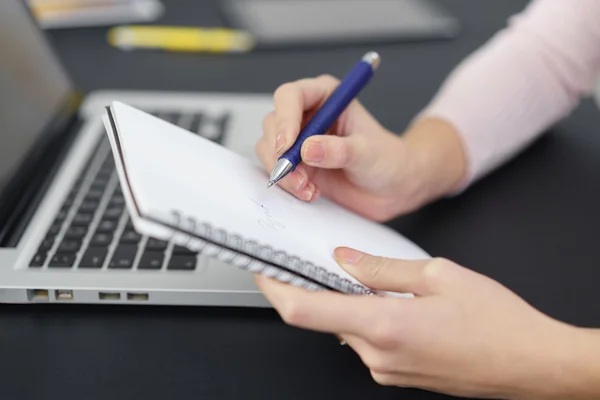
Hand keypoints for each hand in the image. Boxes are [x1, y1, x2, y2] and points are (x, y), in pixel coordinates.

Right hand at [255, 75, 467, 220]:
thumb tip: (308, 149)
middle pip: (273, 123)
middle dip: (281, 153)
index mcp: (327, 96)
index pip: (291, 96)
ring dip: (284, 172)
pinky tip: (310, 193)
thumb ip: (340, 150)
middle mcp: (308, 114)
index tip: (288, 145)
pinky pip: (276, 170)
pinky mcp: (296, 164)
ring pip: (269, 148)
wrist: (393, 188)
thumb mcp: (369, 153)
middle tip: (298, 175)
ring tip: (308, 188)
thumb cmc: (388, 160)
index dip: (284, 119)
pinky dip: (287, 184)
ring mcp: (299, 140)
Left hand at [255, 249, 594, 398]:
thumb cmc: (496, 322)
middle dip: (322, 287)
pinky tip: (399, 304)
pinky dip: (369, 317)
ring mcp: (386, 369)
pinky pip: (367, 340)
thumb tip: (345, 258)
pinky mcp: (396, 374)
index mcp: (384, 324)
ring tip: (386, 283)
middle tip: (335, 261)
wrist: (530, 363)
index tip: (263, 269)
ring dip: (352, 302)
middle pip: (325, 316)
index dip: (274, 289)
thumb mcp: (438, 275)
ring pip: (347, 327)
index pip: (304, 311)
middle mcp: (378, 353)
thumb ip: (382, 267)